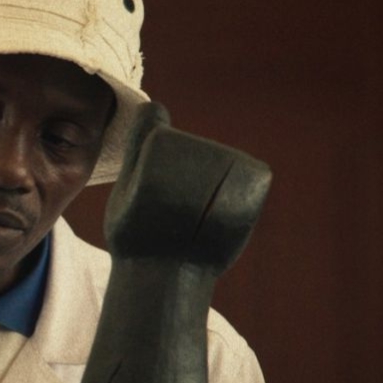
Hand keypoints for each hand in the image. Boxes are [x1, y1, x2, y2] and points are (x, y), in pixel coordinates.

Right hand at [104, 103, 271, 272]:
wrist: (168, 277)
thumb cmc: (139, 235)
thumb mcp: (127, 184)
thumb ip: (143, 141)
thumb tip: (157, 104)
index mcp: (161, 142)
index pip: (161, 143)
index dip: (152, 176)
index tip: (147, 202)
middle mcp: (200, 146)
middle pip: (194, 153)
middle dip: (186, 180)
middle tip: (171, 214)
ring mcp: (230, 162)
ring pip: (221, 165)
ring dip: (213, 190)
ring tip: (196, 220)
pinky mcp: (256, 177)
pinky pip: (248, 176)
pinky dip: (240, 195)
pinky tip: (222, 219)